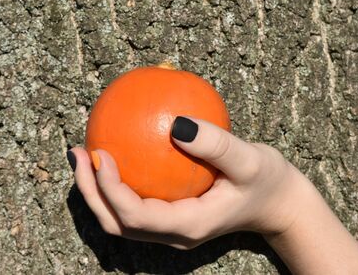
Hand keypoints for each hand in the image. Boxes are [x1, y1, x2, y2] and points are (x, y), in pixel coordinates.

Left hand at [68, 116, 304, 248]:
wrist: (279, 205)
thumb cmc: (268, 182)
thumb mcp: (252, 160)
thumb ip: (217, 145)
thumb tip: (176, 124)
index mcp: (188, 226)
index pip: (135, 216)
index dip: (109, 189)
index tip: (99, 154)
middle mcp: (173, 234)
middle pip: (116, 223)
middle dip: (91, 193)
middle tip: (78, 154)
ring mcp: (170, 229)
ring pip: (120, 219)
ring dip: (97, 191)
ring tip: (84, 156)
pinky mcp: (171, 217)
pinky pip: (135, 204)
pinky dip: (115, 185)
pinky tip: (114, 154)